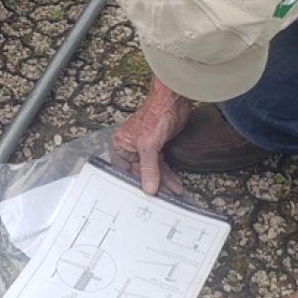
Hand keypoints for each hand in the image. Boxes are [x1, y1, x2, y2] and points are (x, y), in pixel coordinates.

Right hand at [112, 78, 190, 194]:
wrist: (173, 99)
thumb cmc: (156, 115)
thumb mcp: (149, 145)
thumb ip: (149, 169)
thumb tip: (149, 189)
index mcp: (121, 145)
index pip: (124, 170)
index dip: (134, 184)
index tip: (143, 199)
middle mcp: (131, 147)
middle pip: (140, 172)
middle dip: (154, 184)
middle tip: (164, 198)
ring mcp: (145, 147)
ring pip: (153, 169)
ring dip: (164, 181)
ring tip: (175, 192)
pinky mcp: (158, 146)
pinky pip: (161, 164)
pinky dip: (168, 174)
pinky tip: (175, 183)